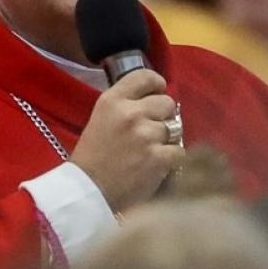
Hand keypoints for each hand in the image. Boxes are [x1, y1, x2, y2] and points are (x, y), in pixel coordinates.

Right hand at [70, 69, 186, 212]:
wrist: (88, 192)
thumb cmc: (92, 156)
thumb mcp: (101, 118)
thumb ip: (125, 105)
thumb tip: (154, 98)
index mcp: (113, 100)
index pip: (145, 76)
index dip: (156, 84)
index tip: (157, 93)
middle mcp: (131, 113)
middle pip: (167, 102)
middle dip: (163, 116)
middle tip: (153, 130)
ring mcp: (146, 135)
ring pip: (175, 127)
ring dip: (168, 138)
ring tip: (154, 150)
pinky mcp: (158, 158)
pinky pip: (179, 150)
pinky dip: (172, 158)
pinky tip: (160, 165)